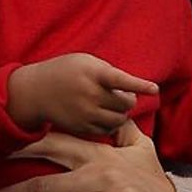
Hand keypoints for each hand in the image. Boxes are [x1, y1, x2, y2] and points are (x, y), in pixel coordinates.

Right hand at [8, 54, 158, 135]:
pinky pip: (107, 129)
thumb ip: (108, 72)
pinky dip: (110, 123)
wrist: (36, 91)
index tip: (155, 88)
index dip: (138, 84)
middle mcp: (89, 94)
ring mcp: (85, 113)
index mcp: (91, 73)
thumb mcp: (85, 61)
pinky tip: (102, 114)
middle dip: (129, 99)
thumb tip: (133, 92)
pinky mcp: (81, 128)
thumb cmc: (66, 71)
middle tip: (122, 95)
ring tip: (112, 104)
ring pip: (119, 119)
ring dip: (121, 113)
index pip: (120, 79)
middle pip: (126, 103)